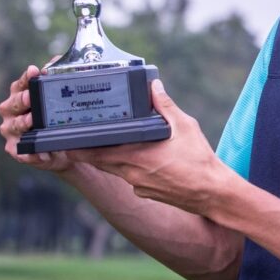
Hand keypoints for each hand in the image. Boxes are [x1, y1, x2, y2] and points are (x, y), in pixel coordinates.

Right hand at [0, 64, 72, 172]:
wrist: (62, 148)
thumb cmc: (56, 119)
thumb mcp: (58, 98)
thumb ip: (56, 76)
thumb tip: (58, 60)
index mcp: (19, 95)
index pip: (21, 84)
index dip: (27, 77)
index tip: (35, 71)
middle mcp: (11, 111)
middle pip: (13, 103)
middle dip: (22, 99)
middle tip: (31, 96)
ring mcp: (11, 131)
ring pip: (14, 126)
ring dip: (23, 123)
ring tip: (33, 120)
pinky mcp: (16, 150)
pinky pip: (21, 151)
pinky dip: (30, 151)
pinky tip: (41, 151)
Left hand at [70, 79, 230, 213]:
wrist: (212, 193)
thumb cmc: (200, 160)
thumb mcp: (185, 127)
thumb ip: (166, 106)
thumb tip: (154, 86)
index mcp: (137, 156)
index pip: (97, 153)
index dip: (79, 148)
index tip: (67, 140)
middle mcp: (132, 174)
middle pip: (101, 162)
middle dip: (89, 151)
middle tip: (78, 140)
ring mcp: (138, 186)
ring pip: (115, 170)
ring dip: (108, 159)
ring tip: (105, 145)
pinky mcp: (146, 193)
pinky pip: (130, 178)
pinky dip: (128, 168)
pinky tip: (139, 160)